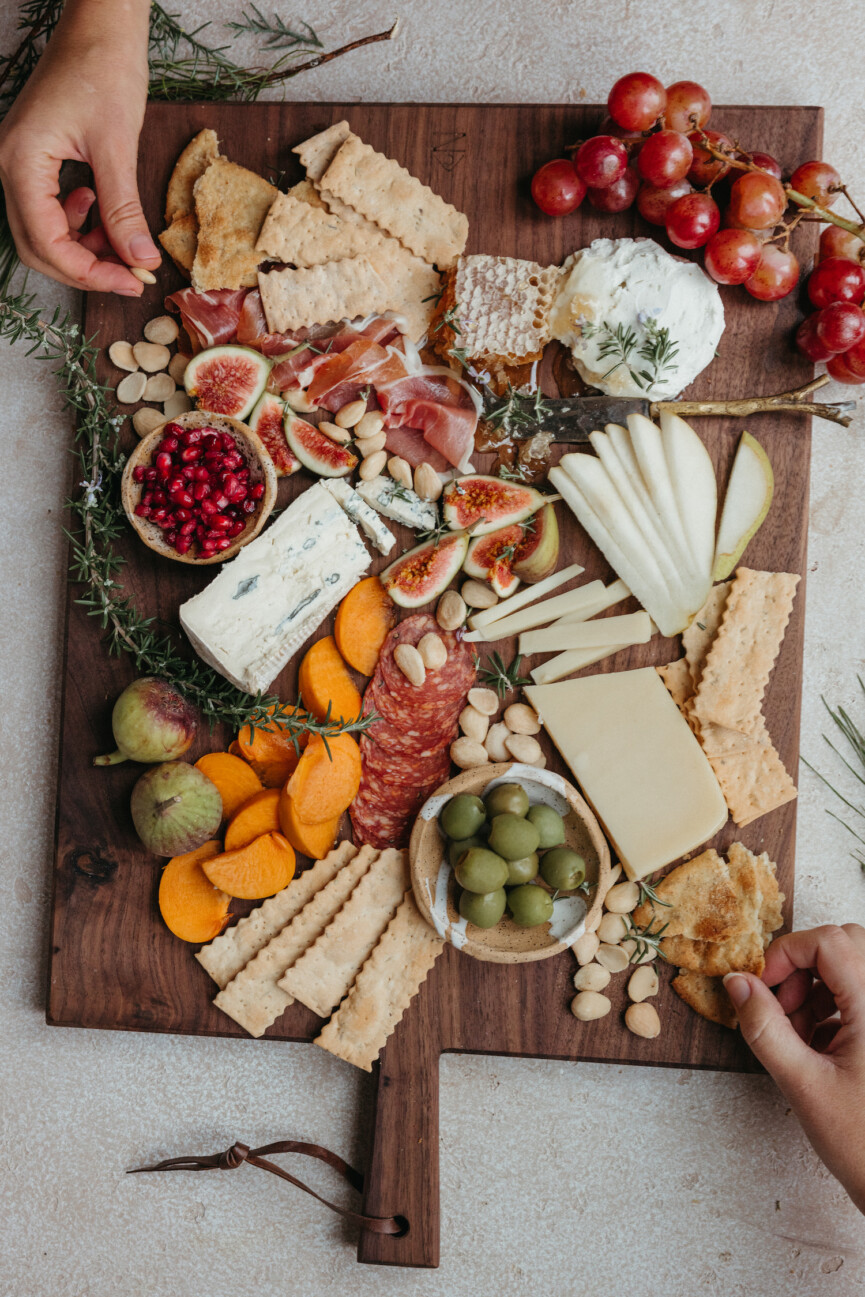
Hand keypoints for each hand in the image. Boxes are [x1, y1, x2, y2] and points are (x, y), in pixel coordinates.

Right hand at [0, 0, 158, 294]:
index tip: (131, 282)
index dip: (89, 273)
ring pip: (43, 232)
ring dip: (83, 248)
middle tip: (130, 276)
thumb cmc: (104, 68)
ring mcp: (19, 162)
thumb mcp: (117, 146)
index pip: (47, 243)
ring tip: (121, 243)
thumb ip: (123, 210)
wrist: (100, 25)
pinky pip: (48, 209)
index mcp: (20, 162)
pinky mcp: (35, 159)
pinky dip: (78, 223)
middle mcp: (9, 165)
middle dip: (85, 268)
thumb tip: (140, 260)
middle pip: (38, 246)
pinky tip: (101, 210)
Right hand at [725, 924, 864, 1213]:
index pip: (828, 942)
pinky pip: (861, 996)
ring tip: (798, 1036)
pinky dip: (833, 1008)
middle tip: (780, 1006)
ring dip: (816, 989)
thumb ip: (764, 1027)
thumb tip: (736, 982)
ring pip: (852, 967)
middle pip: (844, 945)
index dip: (786, 954)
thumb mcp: (802, 1084)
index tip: (760, 987)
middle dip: (802, 966)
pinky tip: (818, 1048)